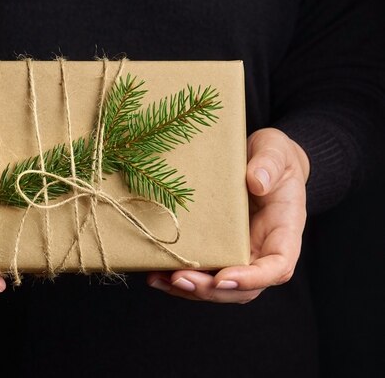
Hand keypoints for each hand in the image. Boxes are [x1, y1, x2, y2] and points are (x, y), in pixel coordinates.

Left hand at [147, 127, 309, 302]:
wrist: (260, 159)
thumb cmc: (274, 156)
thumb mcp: (275, 149)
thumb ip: (270, 163)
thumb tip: (256, 182)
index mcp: (284, 231)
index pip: (277, 267)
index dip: (252, 278)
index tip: (224, 278)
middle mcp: (263, 250)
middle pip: (243, 287)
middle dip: (211, 289)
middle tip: (180, 279)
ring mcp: (240, 253)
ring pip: (219, 286)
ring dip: (190, 290)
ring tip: (159, 280)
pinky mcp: (218, 249)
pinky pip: (203, 272)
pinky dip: (179, 278)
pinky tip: (155, 274)